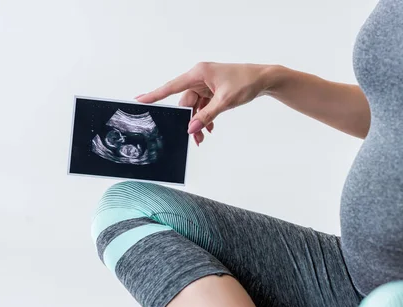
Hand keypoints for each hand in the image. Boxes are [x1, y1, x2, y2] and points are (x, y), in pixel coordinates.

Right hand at [135, 62, 274, 145]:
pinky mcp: (213, 91)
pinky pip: (204, 107)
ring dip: (198, 122)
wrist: (264, 79)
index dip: (155, 95)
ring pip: (195, 107)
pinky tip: (210, 129)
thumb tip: (191, 127)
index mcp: (198, 73)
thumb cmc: (246, 82)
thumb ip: (207, 115)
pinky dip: (206, 118)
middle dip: (188, 120)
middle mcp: (199, 77)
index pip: (172, 86)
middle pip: (185, 102)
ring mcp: (206, 85)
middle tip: (193, 138)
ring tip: (202, 138)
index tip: (139, 100)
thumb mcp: (225, 101)